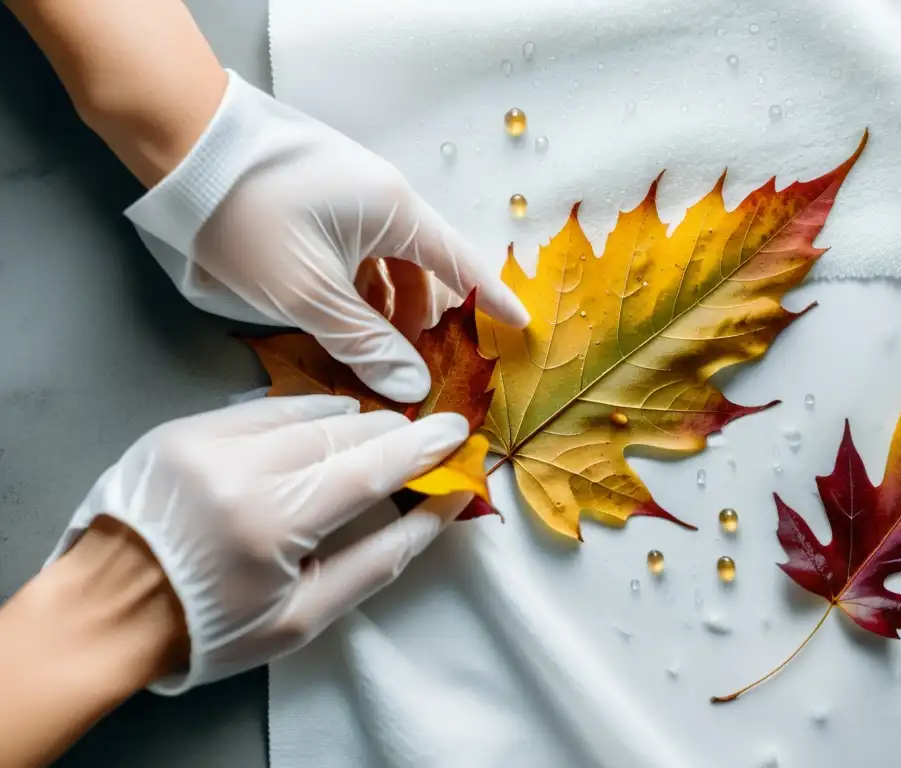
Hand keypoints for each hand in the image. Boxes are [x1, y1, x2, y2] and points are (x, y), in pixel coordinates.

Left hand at [48, 396, 471, 692]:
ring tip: (378, 430)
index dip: (422, 447)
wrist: (110, 609)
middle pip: (343, 432)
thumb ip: (380, 559)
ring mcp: (207, 440)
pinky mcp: (183, 428)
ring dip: (351, 420)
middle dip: (391, 433)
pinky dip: (302, 411)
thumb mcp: (305, 616)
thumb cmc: (213, 626)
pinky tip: (325, 419)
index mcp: (274, 523)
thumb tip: (440, 511)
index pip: (370, 468)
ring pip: (305, 412)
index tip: (458, 431)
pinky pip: (262, 407)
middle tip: (423, 436)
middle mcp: (242, 468)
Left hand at [126, 71, 528, 402]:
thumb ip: (363, 341)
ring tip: (379, 359)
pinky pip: (361, 260)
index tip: (520, 327)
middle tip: (422, 371)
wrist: (185, 149)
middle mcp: (386, 202)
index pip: (460, 262)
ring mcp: (355, 202)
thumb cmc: (250, 216)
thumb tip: (412, 386)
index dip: (491, 300)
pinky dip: (361, 296)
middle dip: (426, 323)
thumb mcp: (308, 291)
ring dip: (389, 314)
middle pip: (425, 272)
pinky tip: (348, 327)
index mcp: (396, 212)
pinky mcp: (325, 208)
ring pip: (390, 270)